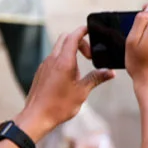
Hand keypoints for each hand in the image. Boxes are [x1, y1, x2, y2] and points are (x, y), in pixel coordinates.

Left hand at [16, 26, 114, 140]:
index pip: (73, 37)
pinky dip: (63, 60)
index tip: (92, 31)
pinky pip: (53, 58)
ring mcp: (45, 65)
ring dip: (71, 51)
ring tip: (80, 69)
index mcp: (64, 61)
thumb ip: (96, 78)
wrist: (37, 117)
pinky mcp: (41, 72)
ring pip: (58, 48)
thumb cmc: (59, 105)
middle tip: (89, 55)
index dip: (83, 31)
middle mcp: (52, 59)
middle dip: (79, 41)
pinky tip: (69, 77)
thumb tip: (110, 72)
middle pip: (65, 38)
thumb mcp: (82, 92)